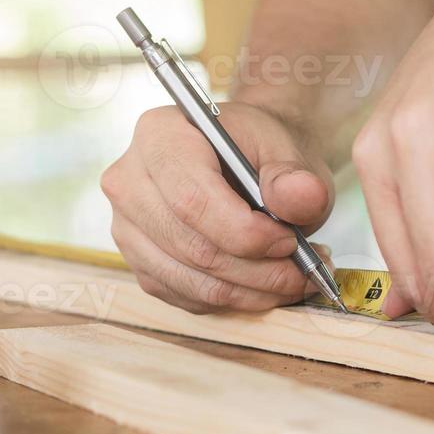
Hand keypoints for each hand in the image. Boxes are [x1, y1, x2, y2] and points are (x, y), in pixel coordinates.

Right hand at [101, 102, 335, 312]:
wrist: (245, 158)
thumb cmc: (260, 150)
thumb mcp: (288, 150)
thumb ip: (296, 177)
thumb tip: (304, 196)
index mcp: (159, 135)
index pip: (192, 200)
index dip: (245, 232)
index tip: (290, 241)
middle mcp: (129, 181)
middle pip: (191, 246)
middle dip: (257, 269)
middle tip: (304, 268)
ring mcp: (128, 226)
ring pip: (192, 280)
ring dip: (252, 290)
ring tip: (295, 277)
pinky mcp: (140, 263)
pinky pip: (188, 296)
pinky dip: (235, 298)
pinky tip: (266, 283)